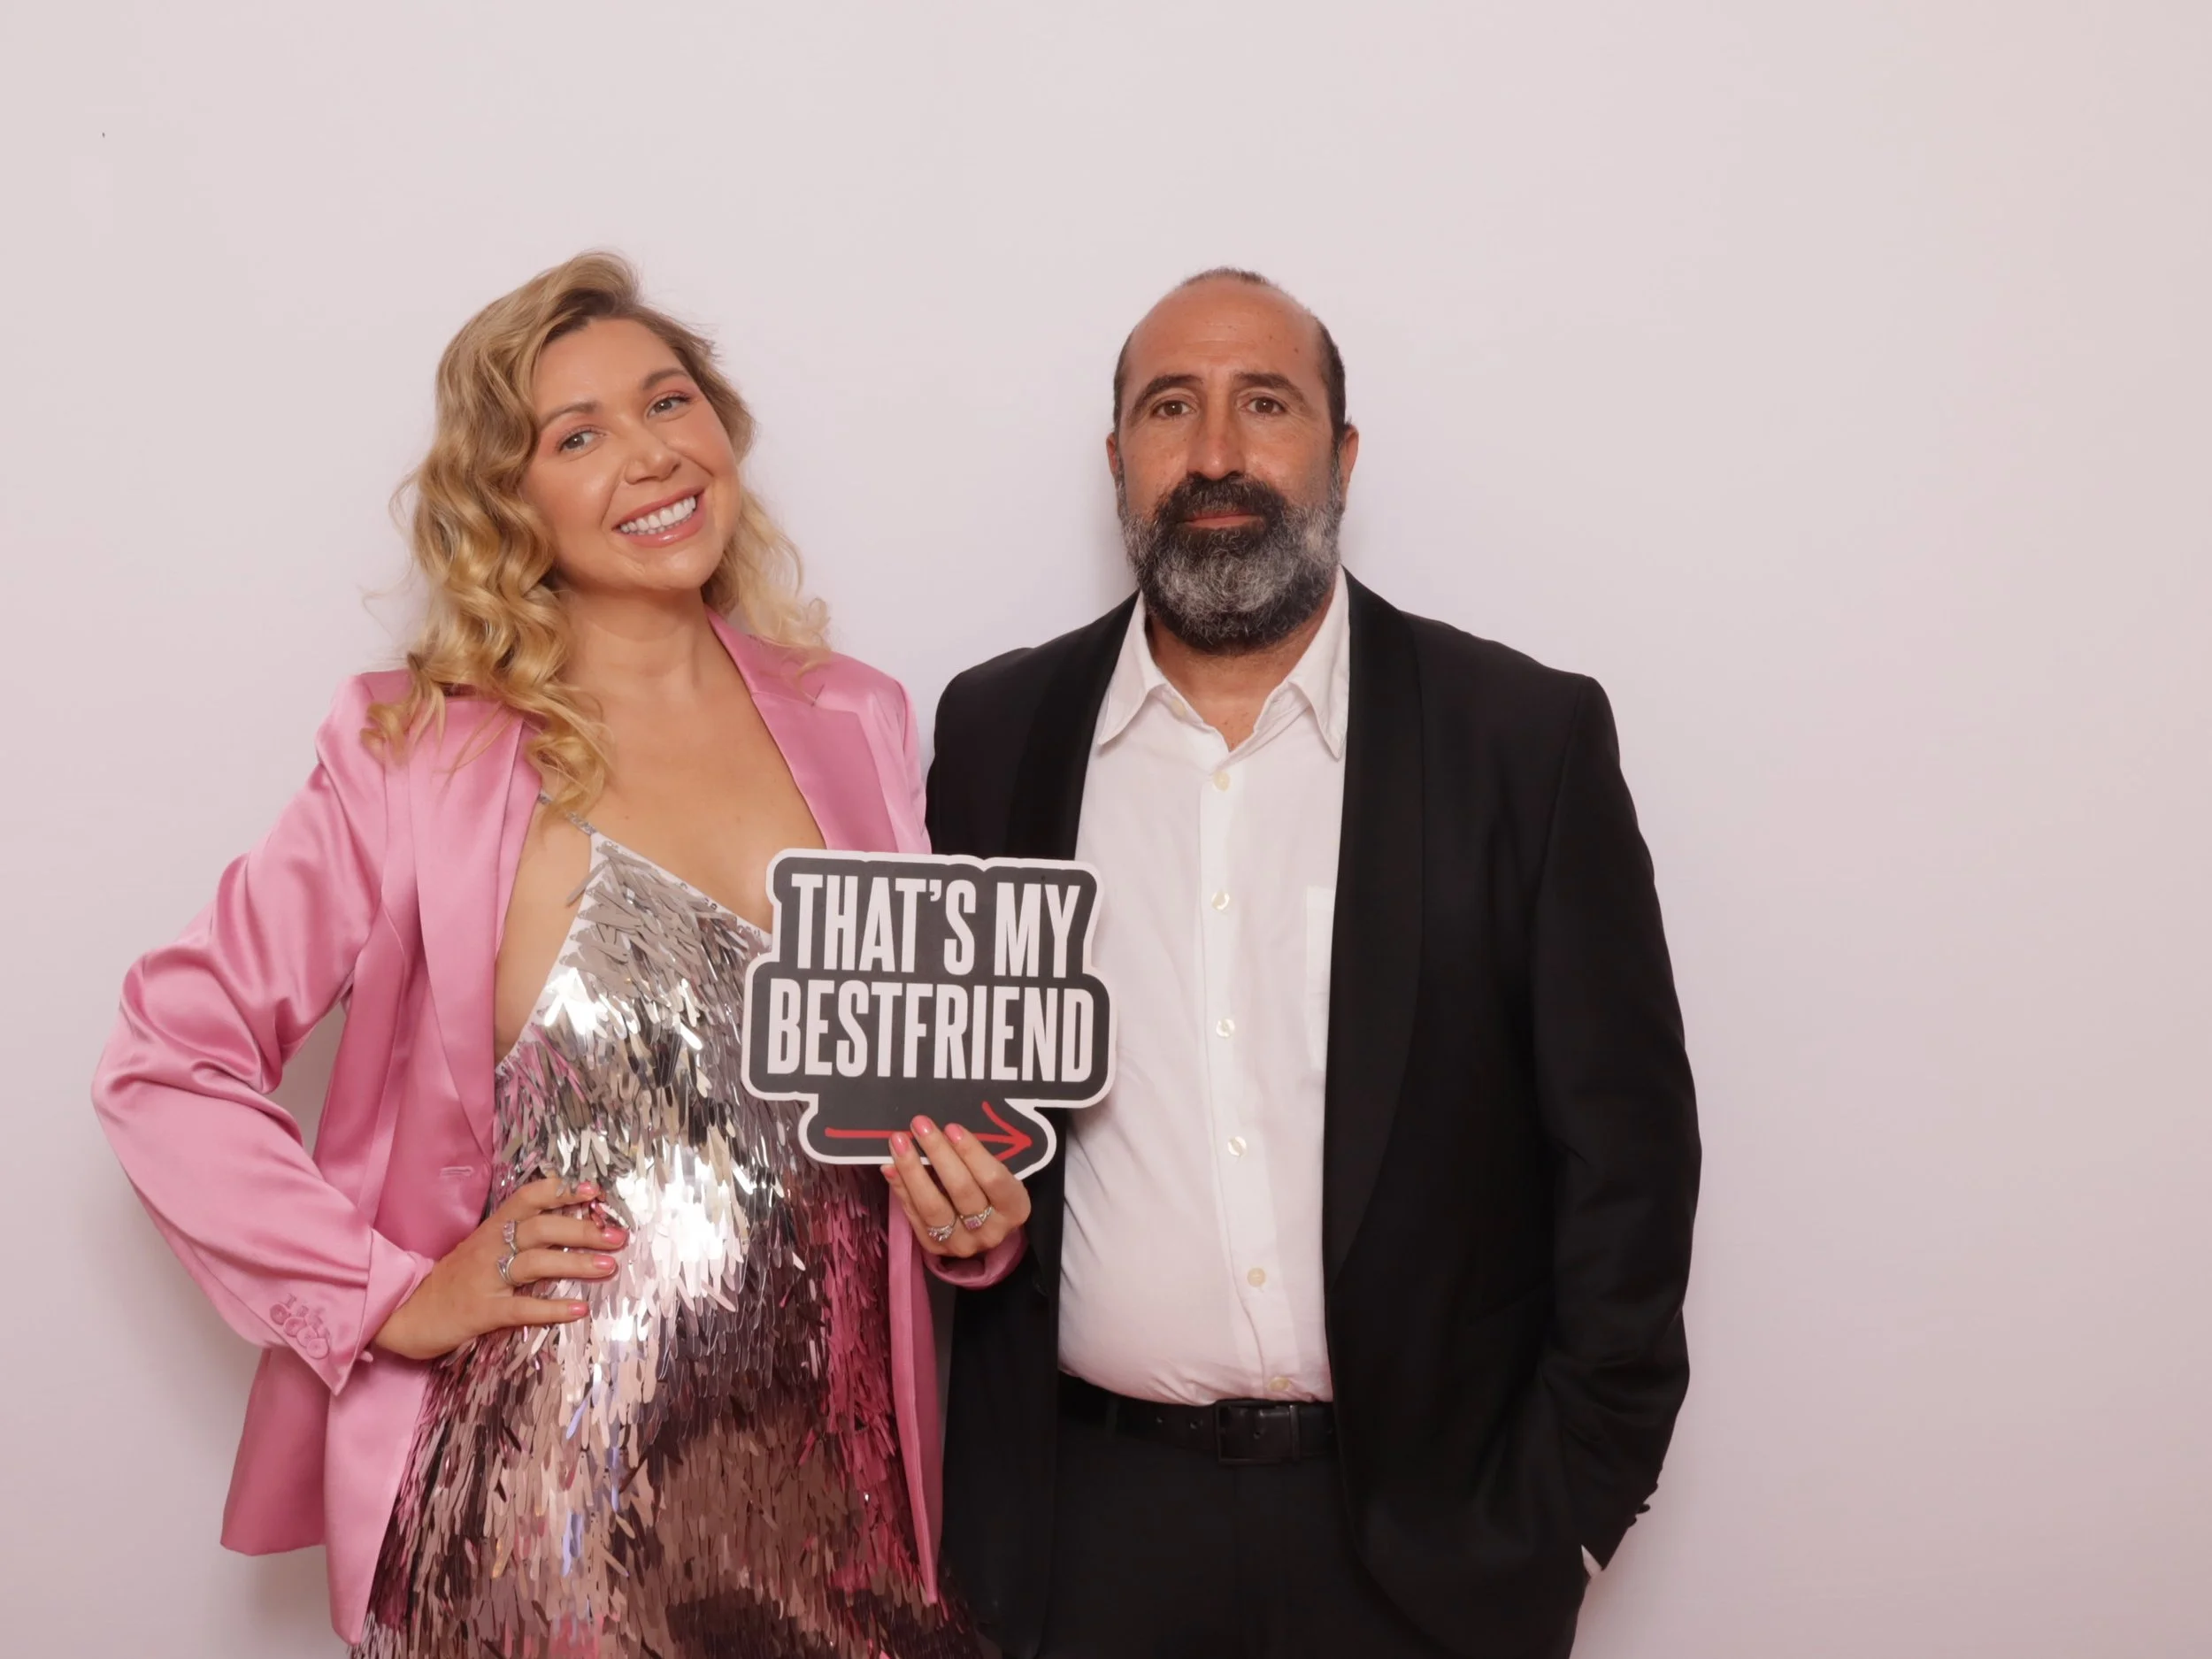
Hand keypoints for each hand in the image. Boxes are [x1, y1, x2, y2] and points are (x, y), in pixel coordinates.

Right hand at [372, 1177, 626, 1360]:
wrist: (403, 1315)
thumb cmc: (451, 1283)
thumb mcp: (480, 1250)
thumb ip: (515, 1238)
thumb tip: (564, 1229)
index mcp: (491, 1229)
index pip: (529, 1198)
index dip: (562, 1192)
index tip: (594, 1191)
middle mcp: (489, 1247)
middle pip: (542, 1228)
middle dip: (584, 1230)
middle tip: (619, 1237)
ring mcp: (485, 1279)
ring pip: (536, 1262)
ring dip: (576, 1263)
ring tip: (610, 1268)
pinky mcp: (481, 1311)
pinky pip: (521, 1307)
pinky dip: (552, 1308)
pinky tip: (578, 1310)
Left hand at [884, 1116, 1030, 1258]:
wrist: (984, 1227)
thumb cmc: (991, 1190)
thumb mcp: (996, 1172)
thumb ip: (975, 1157)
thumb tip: (941, 1132)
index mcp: (1015, 1208)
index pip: (993, 1178)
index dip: (971, 1152)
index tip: (951, 1127)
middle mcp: (991, 1230)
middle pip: (961, 1190)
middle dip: (938, 1153)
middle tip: (920, 1125)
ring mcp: (962, 1243)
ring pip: (933, 1207)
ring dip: (912, 1171)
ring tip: (899, 1143)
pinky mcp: (936, 1248)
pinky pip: (914, 1217)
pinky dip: (900, 1189)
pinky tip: (890, 1167)